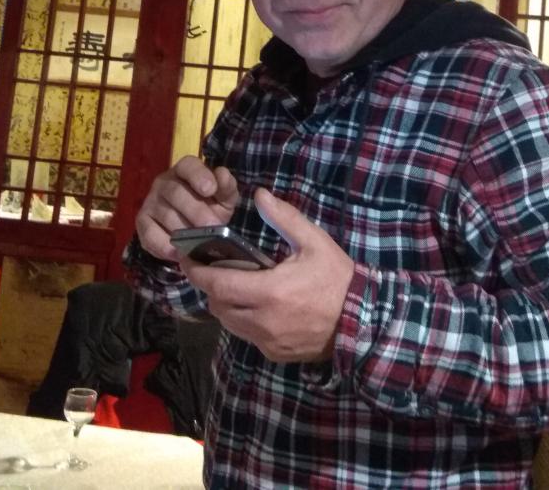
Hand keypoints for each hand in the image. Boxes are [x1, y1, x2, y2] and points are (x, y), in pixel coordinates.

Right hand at [135, 156, 239, 260]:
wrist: (192, 227)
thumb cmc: (210, 206)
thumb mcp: (224, 198)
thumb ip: (226, 187)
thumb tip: (222, 175)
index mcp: (186, 170)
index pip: (188, 166)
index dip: (199, 176)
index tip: (210, 190)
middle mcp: (164, 182)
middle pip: (176, 192)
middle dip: (196, 212)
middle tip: (212, 227)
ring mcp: (151, 201)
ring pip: (165, 214)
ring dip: (184, 231)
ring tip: (200, 243)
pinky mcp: (142, 222)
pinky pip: (150, 234)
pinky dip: (165, 246)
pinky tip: (180, 253)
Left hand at [180, 188, 353, 362]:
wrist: (362, 322)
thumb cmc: (337, 279)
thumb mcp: (314, 242)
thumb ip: (284, 218)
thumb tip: (260, 194)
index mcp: (268, 291)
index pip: (217, 283)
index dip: (196, 271)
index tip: (186, 258)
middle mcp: (261, 321)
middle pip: (217, 305)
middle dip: (211, 287)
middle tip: (215, 269)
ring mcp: (267, 341)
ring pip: (229, 323)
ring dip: (225, 305)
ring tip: (234, 286)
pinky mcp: (274, 354)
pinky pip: (247, 336)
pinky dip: (243, 321)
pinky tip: (257, 306)